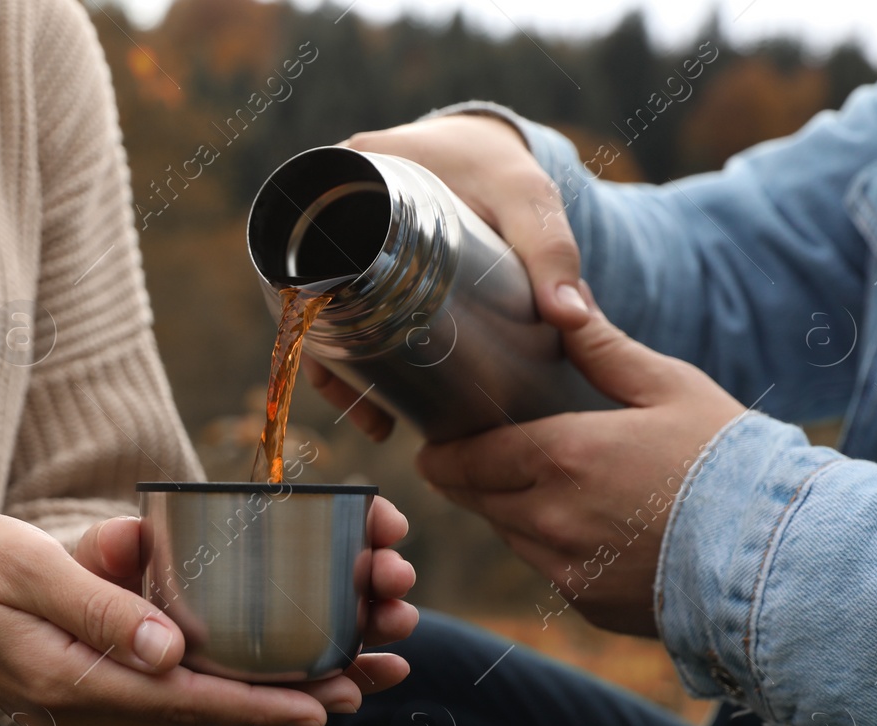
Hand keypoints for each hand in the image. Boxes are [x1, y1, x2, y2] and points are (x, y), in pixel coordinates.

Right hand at [0, 506, 414, 725]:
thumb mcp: (27, 565)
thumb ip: (100, 606)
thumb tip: (172, 648)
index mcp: (65, 682)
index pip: (180, 702)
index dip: (256, 704)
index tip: (322, 704)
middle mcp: (80, 709)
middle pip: (198, 718)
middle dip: (278, 704)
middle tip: (358, 688)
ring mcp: (81, 709)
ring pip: (188, 715)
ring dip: (258, 702)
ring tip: (335, 685)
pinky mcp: (84, 693)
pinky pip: (164, 703)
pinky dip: (218, 694)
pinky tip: (262, 677)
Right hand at [312, 113, 589, 440]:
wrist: (494, 152)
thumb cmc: (504, 168)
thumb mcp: (528, 203)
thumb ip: (553, 252)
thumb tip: (572, 319)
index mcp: (355, 173)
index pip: (304, 243)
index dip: (311, 308)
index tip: (341, 366)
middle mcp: (333, 208)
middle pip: (310, 293)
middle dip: (331, 362)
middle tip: (368, 411)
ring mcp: (342, 242)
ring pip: (323, 314)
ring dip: (340, 371)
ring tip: (377, 422)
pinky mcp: (359, 269)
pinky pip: (340, 315)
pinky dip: (352, 357)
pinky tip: (376, 402)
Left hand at [414, 284, 743, 635]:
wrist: (778, 555)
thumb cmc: (730, 460)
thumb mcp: (669, 388)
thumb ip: (602, 350)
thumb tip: (563, 303)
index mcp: (562, 456)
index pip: (468, 458)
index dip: (445, 453)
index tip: (435, 444)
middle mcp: (549, 517)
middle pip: (477, 499)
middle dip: (466, 479)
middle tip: (464, 461)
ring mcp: (565, 566)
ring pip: (509, 535)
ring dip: (509, 512)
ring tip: (533, 487)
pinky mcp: (586, 602)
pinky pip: (547, 568)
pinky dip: (551, 547)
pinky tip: (584, 527)